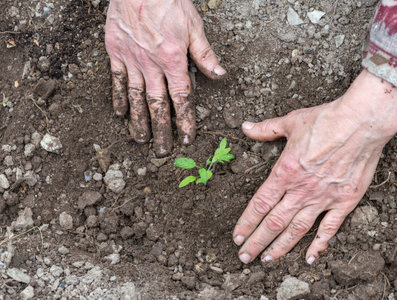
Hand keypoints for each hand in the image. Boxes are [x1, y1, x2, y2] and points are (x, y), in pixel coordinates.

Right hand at [105, 0, 225, 155]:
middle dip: (162, 130)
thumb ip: (205, 54)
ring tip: (141, 139)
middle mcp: (151, 65)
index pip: (182, 98)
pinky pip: (116, 79)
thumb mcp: (194, 26)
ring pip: (135, 97)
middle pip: (158, 104)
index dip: (186, 121)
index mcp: (174, 60)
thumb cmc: (169, 1)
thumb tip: (220, 75)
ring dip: (139, 120)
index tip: (187, 139)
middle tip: (162, 151)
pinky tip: (119, 113)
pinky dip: (118, 97)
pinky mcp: (115, 51)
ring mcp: (131, 59)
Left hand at [233, 70, 396, 263]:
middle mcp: (301, 190)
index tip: (237, 237)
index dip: (246, 223)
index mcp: (285, 172)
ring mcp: (323, 198)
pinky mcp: (344, 201)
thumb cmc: (326, 120)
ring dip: (280, 247)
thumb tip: (246, 126)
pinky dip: (319, 245)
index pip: (259, 205)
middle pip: (274, 223)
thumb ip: (266, 129)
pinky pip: (329, 228)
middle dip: (257, 242)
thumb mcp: (290, 122)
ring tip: (267, 260)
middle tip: (244, 257)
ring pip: (297, 230)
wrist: (361, 122)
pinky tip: (309, 258)